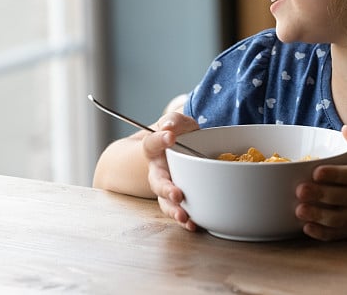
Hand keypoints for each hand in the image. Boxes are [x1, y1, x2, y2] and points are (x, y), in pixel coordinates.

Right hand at [143, 112, 199, 230]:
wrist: (182, 150)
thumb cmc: (180, 135)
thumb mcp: (180, 123)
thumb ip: (174, 121)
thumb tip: (168, 128)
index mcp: (154, 149)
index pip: (151, 143)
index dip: (158, 140)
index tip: (169, 136)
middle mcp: (158, 171)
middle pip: (157, 182)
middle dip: (166, 189)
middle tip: (177, 194)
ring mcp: (167, 187)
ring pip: (165, 202)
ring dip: (173, 210)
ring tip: (183, 217)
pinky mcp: (178, 199)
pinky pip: (179, 211)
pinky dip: (186, 220)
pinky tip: (194, 224)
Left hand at [295, 125, 346, 240]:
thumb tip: (346, 128)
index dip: (336, 175)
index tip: (316, 171)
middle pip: (345, 198)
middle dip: (322, 195)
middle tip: (300, 190)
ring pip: (340, 219)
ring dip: (319, 216)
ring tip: (299, 210)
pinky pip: (339, 235)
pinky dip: (323, 234)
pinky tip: (306, 228)